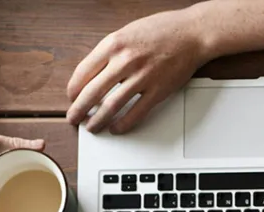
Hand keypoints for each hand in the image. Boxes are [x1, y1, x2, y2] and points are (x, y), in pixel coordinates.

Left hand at [66, 10, 214, 133]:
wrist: (192, 34)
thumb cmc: (162, 30)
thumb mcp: (127, 33)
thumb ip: (110, 51)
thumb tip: (94, 73)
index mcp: (113, 44)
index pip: (83, 72)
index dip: (73, 89)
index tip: (72, 97)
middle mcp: (125, 61)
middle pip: (92, 92)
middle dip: (78, 109)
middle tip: (74, 118)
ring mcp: (142, 77)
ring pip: (111, 105)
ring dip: (98, 120)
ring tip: (92, 127)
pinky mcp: (158, 90)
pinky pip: (136, 112)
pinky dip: (124, 124)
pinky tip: (117, 128)